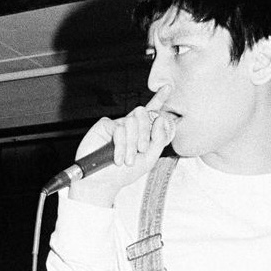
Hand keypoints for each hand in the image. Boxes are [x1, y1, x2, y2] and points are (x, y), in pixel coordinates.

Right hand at [68, 85, 176, 206]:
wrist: (102, 183)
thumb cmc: (124, 173)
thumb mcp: (148, 159)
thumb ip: (159, 140)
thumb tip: (161, 119)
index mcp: (141, 132)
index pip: (150, 113)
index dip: (159, 99)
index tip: (167, 88)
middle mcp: (129, 125)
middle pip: (143, 113)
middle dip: (145, 133)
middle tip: (140, 150)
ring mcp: (117, 124)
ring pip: (132, 122)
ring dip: (131, 144)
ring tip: (126, 160)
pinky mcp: (105, 125)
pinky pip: (119, 128)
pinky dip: (120, 145)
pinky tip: (117, 157)